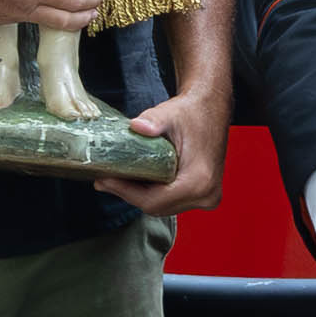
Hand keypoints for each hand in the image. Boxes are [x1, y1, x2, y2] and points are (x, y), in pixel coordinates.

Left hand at [117, 74, 229, 220]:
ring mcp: (207, 197)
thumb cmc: (192, 112)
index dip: (126, 192)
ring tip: (116, 180)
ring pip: (164, 207)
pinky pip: (172, 201)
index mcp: (199, 181)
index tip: (105, 181)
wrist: (212, 109)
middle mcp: (206, 195)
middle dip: (129, 194)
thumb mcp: (170, 114)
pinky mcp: (203, 194)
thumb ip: (153, 120)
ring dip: (140, 196)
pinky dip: (153, 193)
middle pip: (158, 207)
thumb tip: (135, 126)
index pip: (155, 201)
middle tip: (104, 180)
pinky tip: (136, 180)